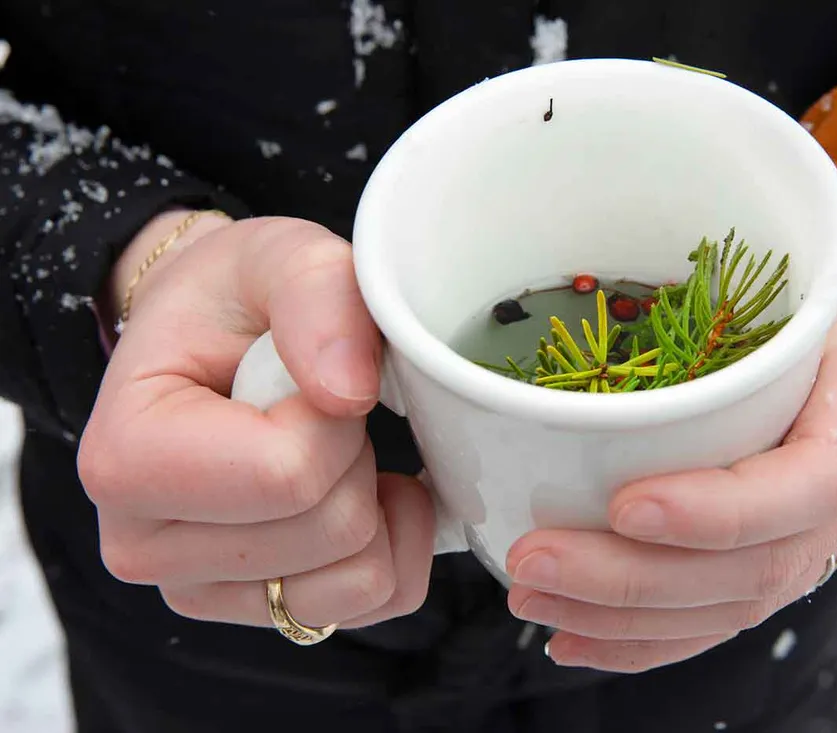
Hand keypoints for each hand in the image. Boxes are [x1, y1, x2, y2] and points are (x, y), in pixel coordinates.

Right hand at [79, 213, 434, 630]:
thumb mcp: (280, 254)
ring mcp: (202, 588)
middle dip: (355, 455)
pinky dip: (398, 540)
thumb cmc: (237, 299)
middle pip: (334, 529)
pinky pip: (382, 598)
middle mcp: (145, 546)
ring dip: (373, 498)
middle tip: (313, 409)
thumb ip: (317, 295)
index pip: (289, 474)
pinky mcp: (261, 610)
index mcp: (127, 460)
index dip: (335, 418)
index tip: (305, 379)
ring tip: (324, 444)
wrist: (214, 342)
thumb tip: (349, 393)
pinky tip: (360, 487)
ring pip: (363, 575)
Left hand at [505, 202, 836, 671]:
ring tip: (533, 600)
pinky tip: (576, 639)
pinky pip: (732, 609)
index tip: (623, 506)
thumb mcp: (804, 227)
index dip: (720, 509)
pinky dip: (651, 637)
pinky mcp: (796, 540)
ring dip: (627, 617)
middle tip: (532, 563)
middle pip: (762, 565)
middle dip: (637, 580)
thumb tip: (582, 274)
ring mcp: (836, 520)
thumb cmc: (836, 252)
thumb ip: (724, 266)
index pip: (817, 480)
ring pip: (740, 603)